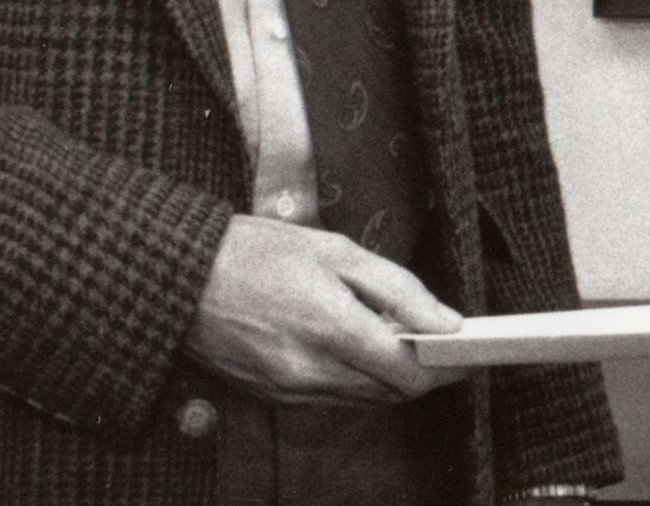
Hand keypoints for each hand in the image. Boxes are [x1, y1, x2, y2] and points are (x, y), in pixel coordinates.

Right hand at [184, 214, 466, 405]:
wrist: (181, 276)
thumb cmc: (258, 251)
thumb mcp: (335, 249)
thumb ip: (397, 288)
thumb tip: (446, 321)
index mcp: (329, 326)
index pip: (407, 372)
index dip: (444, 367)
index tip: (468, 352)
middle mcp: (310, 368)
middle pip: (390, 392)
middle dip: (421, 372)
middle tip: (438, 342)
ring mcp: (289, 389)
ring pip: (364, 400)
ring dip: (388, 378)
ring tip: (397, 339)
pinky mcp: (274, 397)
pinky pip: (333, 398)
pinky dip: (355, 380)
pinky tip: (355, 348)